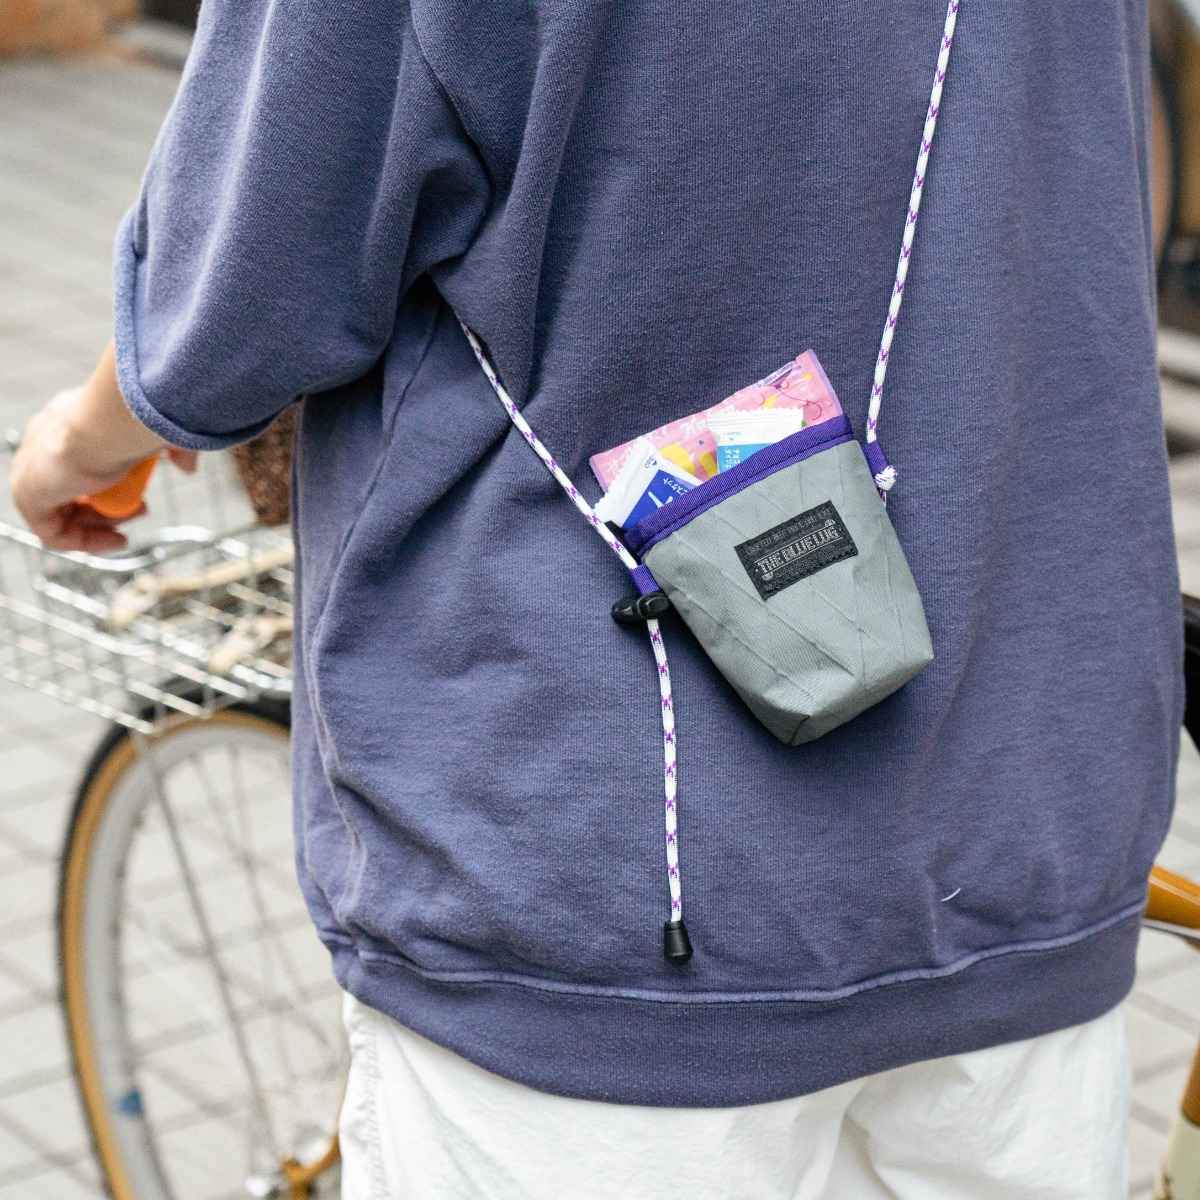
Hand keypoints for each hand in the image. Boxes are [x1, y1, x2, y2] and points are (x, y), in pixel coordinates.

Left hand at [11, 384, 193, 552]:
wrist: (109, 422)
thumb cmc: (134, 418)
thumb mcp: (161, 436)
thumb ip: (173, 449)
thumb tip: (187, 467)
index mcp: (68, 421)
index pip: (80, 463)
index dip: (112, 487)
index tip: (140, 500)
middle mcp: (43, 443)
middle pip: (72, 491)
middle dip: (108, 510)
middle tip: (138, 513)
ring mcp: (31, 470)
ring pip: (63, 513)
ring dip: (101, 527)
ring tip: (128, 529)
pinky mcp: (28, 495)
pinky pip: (53, 532)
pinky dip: (84, 542)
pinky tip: (114, 541)